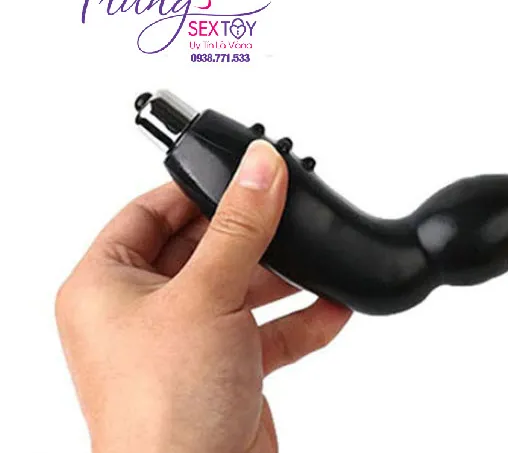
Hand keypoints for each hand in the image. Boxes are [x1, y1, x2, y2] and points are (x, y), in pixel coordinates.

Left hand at [56, 140, 351, 452]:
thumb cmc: (163, 410)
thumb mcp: (206, 295)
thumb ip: (241, 227)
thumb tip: (260, 167)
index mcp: (106, 287)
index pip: (149, 212)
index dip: (196, 190)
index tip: (243, 172)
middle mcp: (140, 313)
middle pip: (201, 248)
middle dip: (250, 235)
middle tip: (286, 210)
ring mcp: (185, 344)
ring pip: (238, 289)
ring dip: (282, 278)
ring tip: (316, 260)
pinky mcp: (225, 371)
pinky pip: (266, 332)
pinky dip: (300, 320)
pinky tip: (332, 307)